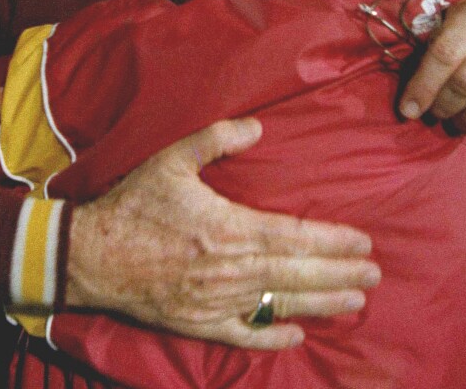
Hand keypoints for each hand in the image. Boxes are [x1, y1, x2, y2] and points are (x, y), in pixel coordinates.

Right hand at [65, 118, 379, 349]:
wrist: (90, 255)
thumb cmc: (133, 205)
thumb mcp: (171, 160)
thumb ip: (216, 139)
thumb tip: (257, 127)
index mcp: (230, 229)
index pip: (296, 237)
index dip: (334, 241)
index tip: (364, 242)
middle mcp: (231, 270)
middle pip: (298, 274)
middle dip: (341, 274)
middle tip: (375, 275)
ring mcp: (217, 301)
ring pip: (281, 305)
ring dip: (322, 303)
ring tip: (355, 302)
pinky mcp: (198, 322)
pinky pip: (243, 334)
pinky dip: (272, 337)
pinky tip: (297, 336)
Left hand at [399, 0, 465, 131]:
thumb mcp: (456, 22)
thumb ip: (432, 46)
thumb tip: (409, 94)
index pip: (444, 55)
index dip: (422, 87)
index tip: (407, 110)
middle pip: (465, 85)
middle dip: (442, 106)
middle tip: (434, 113)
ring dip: (464, 120)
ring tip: (456, 119)